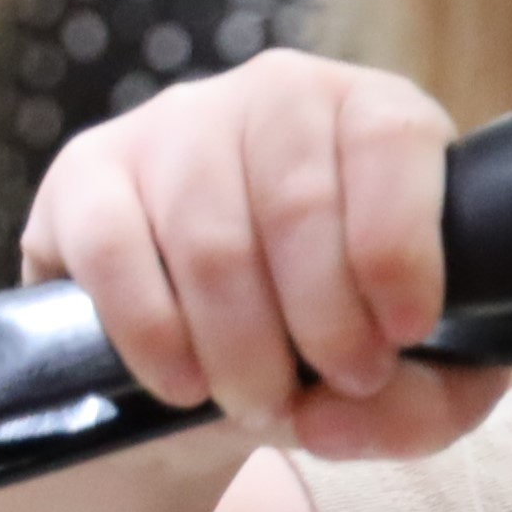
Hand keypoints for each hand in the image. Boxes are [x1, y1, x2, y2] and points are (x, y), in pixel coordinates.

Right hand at [22, 47, 503, 460]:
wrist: (214, 361)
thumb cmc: (335, 344)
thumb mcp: (418, 380)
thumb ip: (425, 406)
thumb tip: (332, 415)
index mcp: (374, 114)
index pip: (391, 138)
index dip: (400, 246)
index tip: (403, 334)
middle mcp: (275, 95)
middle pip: (298, 204)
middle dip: (324, 324)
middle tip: (333, 388)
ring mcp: (174, 124)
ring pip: (209, 241)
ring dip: (241, 349)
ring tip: (260, 401)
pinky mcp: (86, 172)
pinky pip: (112, 251)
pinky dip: (154, 336)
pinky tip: (182, 383)